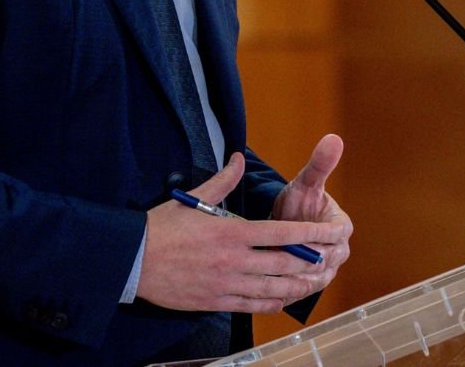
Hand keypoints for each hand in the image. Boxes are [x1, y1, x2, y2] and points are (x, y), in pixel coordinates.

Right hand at [137, 152, 348, 313]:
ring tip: (313, 281)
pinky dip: (272, 303)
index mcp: (232, 232)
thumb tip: (239, 158)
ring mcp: (226, 284)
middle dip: (310, 261)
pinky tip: (282, 299)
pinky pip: (252, 306)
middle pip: (284, 262)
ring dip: (297, 285)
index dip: (310, 233)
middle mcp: (234, 260)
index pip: (282, 232)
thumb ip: (223, 180)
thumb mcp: (193, 198)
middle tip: (328, 258)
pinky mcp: (216, 302)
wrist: (133, 261)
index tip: (330, 232)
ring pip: (273, 288)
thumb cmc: (162, 227)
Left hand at [269, 134, 352, 295]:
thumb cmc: (298, 202)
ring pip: (312, 279)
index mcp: (341, 228)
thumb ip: (319, 164)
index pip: (334, 235)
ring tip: (269, 270)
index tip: (293, 231)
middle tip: (276, 253)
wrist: (286, 224)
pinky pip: (301, 291)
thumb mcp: (306, 183)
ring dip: (292, 276)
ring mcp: (326, 272)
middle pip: (323, 260)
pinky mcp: (311, 285)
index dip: (314, 235)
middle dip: (301, 257)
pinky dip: (286, 289)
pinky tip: (267, 285)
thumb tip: (334, 138)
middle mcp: (338, 253)